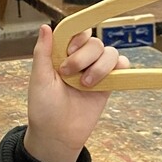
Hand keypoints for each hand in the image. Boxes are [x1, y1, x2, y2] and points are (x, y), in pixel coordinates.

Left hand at [24, 25, 128, 161]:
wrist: (58, 135)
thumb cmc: (44, 108)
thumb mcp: (39, 78)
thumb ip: (42, 52)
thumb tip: (45, 26)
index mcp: (61, 54)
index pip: (76, 32)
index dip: (77, 37)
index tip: (69, 50)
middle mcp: (80, 60)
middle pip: (94, 42)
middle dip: (84, 57)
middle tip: (69, 75)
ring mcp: (95, 71)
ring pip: (109, 53)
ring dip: (100, 66)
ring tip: (85, 85)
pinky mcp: (109, 84)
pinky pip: (122, 66)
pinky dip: (121, 67)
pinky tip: (108, 79)